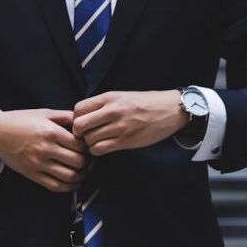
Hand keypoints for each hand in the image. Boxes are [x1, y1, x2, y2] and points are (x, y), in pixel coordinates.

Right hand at [0, 109, 88, 191]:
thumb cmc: (20, 121)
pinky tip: (73, 182)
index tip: (88, 146)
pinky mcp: (33, 175)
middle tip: (87, 159)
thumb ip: (65, 116)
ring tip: (82, 170)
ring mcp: (38, 164)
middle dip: (87, 161)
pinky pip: (55, 186)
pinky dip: (69, 187)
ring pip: (69, 176)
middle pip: (78, 161)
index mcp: (50, 132)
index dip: (88, 147)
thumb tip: (83, 121)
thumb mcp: (44, 113)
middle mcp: (45, 149)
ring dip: (81, 175)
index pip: (79, 145)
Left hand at [72, 90, 189, 155]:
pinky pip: (100, 149)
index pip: (78, 109)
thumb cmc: (145, 103)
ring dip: (89, 143)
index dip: (76, 118)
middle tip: (86, 135)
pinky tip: (104, 147)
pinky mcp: (126, 141)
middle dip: (79, 133)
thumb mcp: (122, 96)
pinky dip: (98, 150)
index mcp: (109, 97)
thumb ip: (102, 104)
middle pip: (79, 125)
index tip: (83, 123)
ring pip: (89, 140)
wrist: (170, 110)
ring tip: (97, 141)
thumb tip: (82, 116)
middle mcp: (112, 111)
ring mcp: (119, 127)